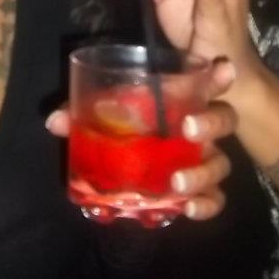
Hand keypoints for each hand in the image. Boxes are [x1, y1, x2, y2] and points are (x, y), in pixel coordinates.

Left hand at [45, 59, 238, 219]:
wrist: (126, 166)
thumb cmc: (122, 125)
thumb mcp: (104, 113)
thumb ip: (82, 112)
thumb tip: (54, 120)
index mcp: (181, 98)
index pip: (208, 81)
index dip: (220, 75)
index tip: (223, 69)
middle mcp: (200, 127)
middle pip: (224, 119)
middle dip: (211, 123)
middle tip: (188, 129)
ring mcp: (203, 159)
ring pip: (221, 163)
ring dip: (202, 172)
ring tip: (176, 182)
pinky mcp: (200, 190)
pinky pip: (215, 198)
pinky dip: (206, 205)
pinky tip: (188, 209)